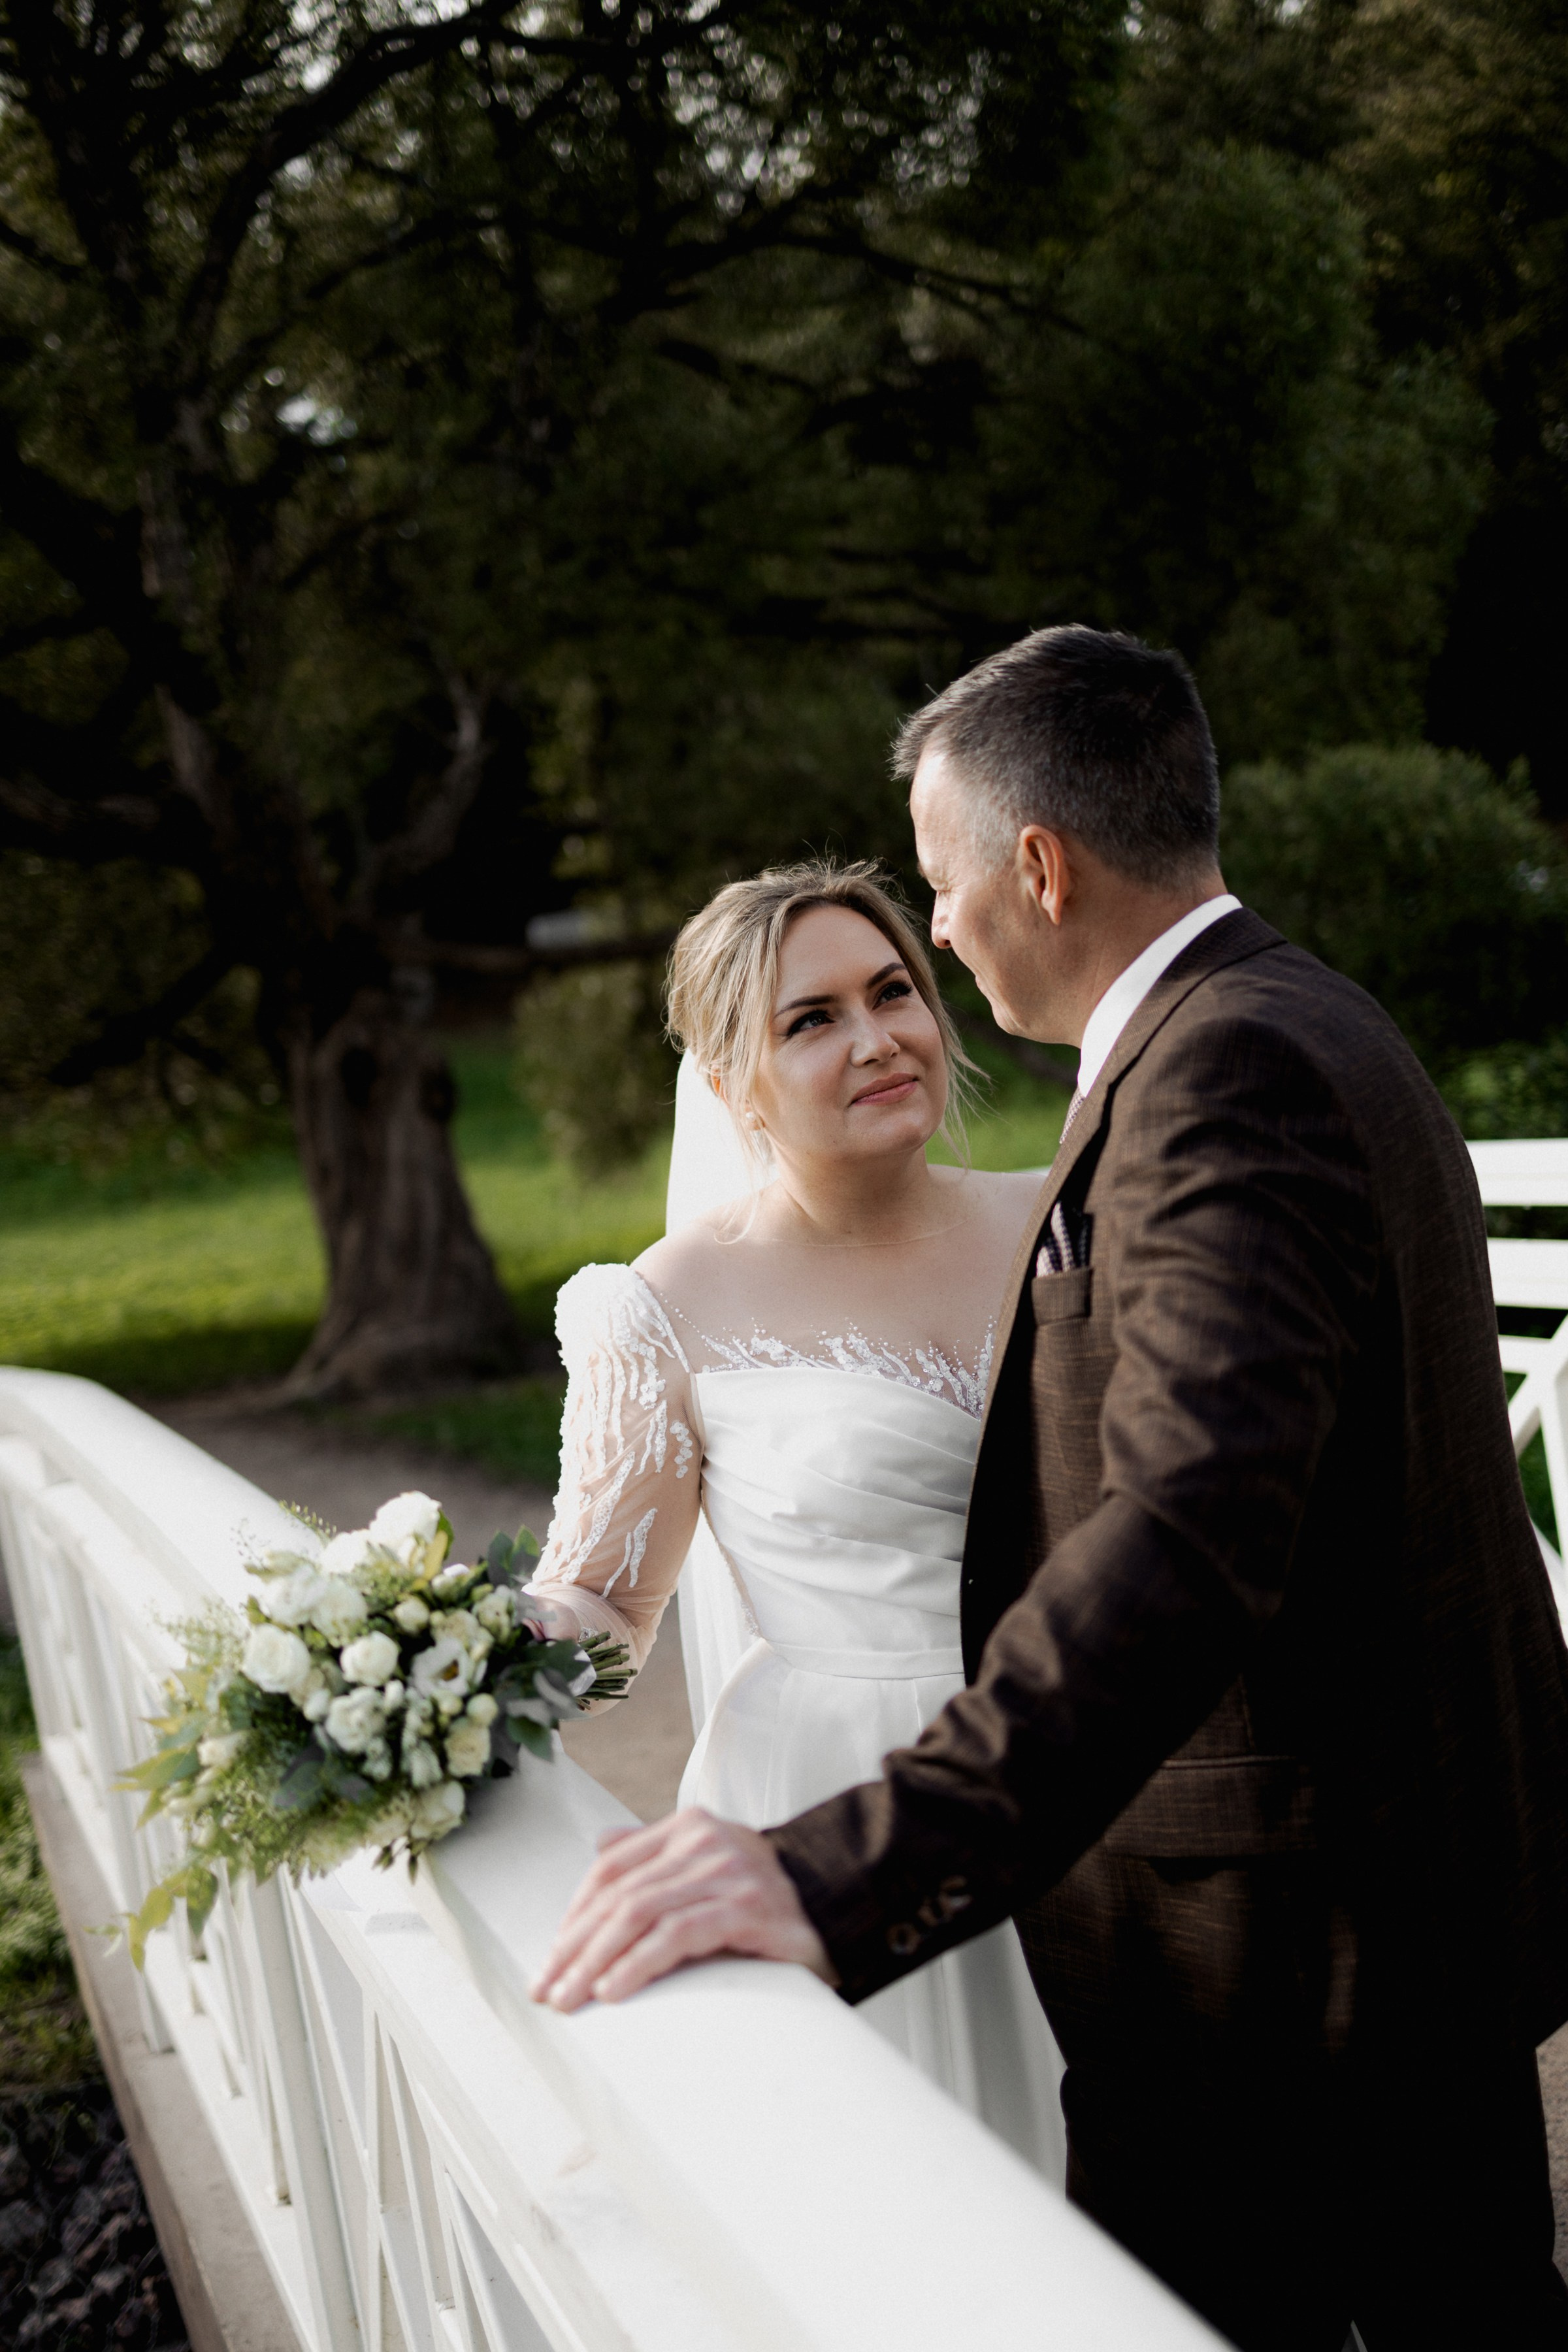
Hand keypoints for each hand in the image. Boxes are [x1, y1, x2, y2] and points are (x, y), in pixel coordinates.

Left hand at [529, 1806, 837, 2010]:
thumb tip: (600, 1845)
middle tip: (547, 1991)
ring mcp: (727, 1872)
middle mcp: (704, 1841)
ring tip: (572, 2000)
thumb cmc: (763, 1898)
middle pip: (618, 1894)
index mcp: (688, 1827)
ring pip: (640, 1913)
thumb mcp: (707, 1865)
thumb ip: (655, 1854)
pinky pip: (679, 1935)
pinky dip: (639, 1963)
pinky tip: (615, 1989)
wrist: (838, 1903)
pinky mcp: (748, 1908)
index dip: (574, 1915)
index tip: (551, 1961)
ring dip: (596, 1962)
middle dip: (575, 1947)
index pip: (611, 1868)